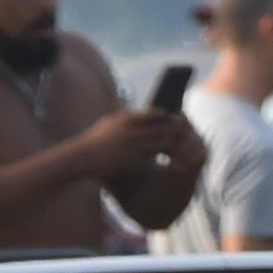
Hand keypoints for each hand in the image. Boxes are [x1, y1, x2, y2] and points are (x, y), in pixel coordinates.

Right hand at [79, 108, 203, 181]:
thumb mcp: (111, 122)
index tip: (178, 123)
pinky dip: (168, 155)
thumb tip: (142, 113)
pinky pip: (158, 154)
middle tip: (190, 136)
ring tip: (185, 149)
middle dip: (177, 131)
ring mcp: (135, 142)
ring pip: (164, 140)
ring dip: (175, 144)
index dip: (170, 118)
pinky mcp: (135, 157)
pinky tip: (175, 159)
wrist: (83, 157)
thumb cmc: (95, 140)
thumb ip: (128, 117)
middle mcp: (134, 128)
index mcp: (128, 117)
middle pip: (164, 126)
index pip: (157, 113)